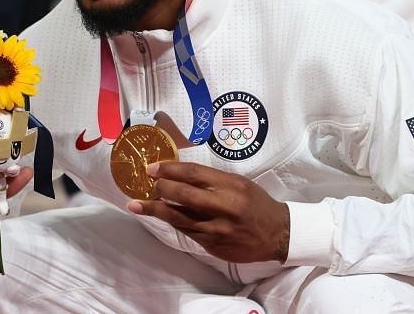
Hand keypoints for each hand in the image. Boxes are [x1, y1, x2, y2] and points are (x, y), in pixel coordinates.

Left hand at [127, 162, 289, 263]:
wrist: (277, 234)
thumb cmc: (256, 204)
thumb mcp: (239, 184)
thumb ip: (212, 181)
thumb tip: (179, 175)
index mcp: (232, 186)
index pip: (194, 173)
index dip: (169, 169)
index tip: (152, 168)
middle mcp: (225, 206)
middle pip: (184, 194)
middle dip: (161, 188)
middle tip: (147, 183)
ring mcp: (218, 228)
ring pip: (180, 217)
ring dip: (156, 209)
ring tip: (136, 204)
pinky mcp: (214, 245)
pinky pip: (186, 231)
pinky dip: (171, 222)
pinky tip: (160, 216)